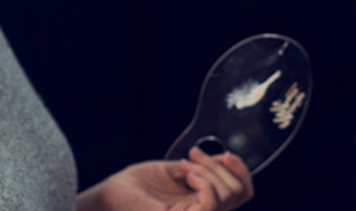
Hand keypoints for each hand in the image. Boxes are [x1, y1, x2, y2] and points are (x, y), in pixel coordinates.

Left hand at [75, 147, 253, 210]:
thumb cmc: (138, 184)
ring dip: (209, 170)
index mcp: (205, 202)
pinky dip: (203, 181)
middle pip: (241, 191)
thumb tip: (224, 159)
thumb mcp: (176, 171)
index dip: (242, 170)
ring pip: (228, 195)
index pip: (243, 192)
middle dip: (221, 165)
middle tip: (193, 155)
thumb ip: (201, 168)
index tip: (225, 151)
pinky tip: (185, 174)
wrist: (112, 193)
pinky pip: (210, 203)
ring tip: (185, 165)